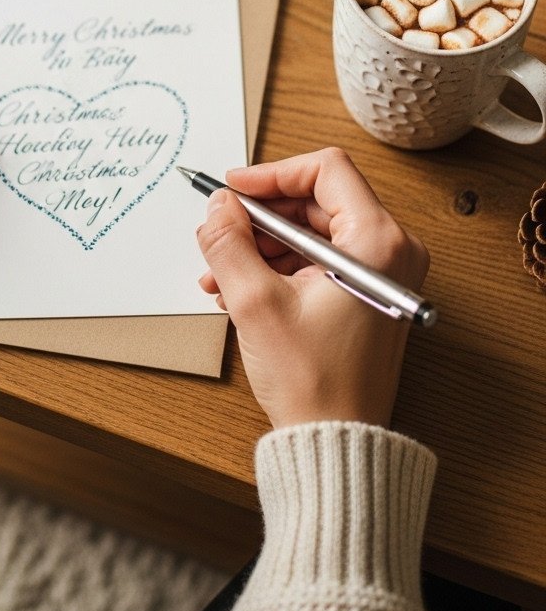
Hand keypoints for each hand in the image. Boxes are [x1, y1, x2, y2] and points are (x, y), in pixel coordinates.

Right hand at [197, 147, 428, 430]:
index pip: (326, 170)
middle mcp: (391, 250)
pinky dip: (279, 267)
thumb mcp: (255, 302)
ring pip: (313, 233)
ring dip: (262, 246)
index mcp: (377, 241)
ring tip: (220, 273)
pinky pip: (319, 260)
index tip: (235, 189)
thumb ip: (230, 242)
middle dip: (261, 218)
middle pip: (317, 201)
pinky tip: (238, 289)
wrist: (337, 441)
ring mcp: (382, 274)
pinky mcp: (368, 294)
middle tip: (221, 233)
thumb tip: (219, 206)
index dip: (273, 174)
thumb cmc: (314, 381)